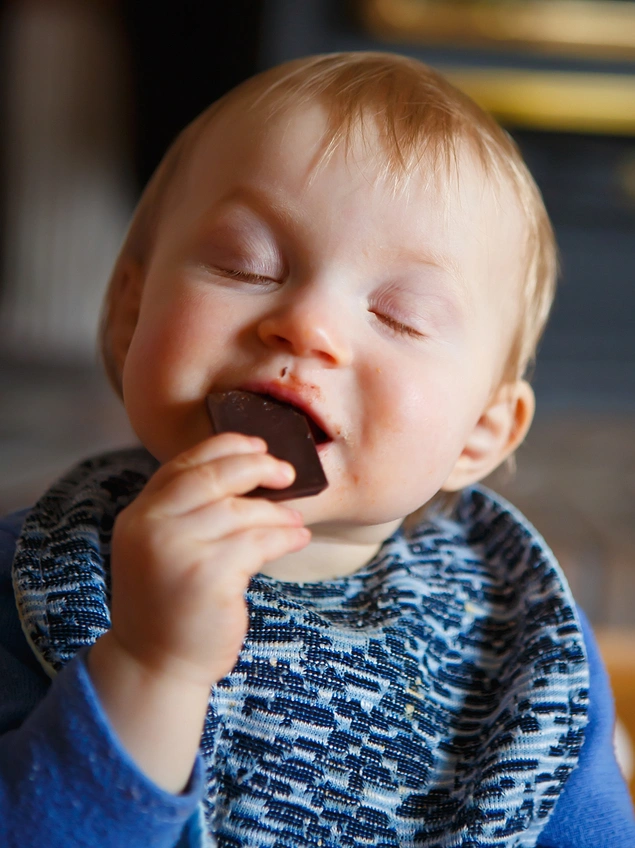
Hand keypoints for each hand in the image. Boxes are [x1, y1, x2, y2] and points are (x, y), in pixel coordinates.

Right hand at [107, 432, 309, 687]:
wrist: (155, 665)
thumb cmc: (170, 605)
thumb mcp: (162, 550)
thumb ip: (186, 513)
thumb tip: (248, 473)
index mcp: (139, 515)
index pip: (183, 464)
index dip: (224, 447)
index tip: (257, 445)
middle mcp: (152, 527)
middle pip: (213, 477)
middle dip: (257, 467)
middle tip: (286, 472)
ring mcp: (177, 551)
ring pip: (241, 511)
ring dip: (277, 512)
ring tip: (295, 520)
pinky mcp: (208, 577)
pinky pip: (258, 542)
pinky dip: (284, 536)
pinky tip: (296, 538)